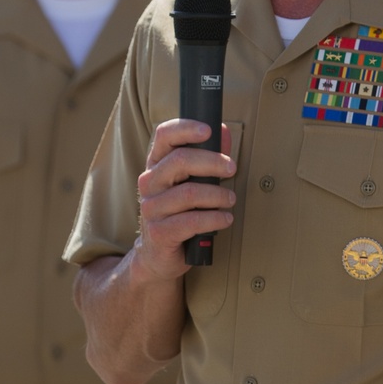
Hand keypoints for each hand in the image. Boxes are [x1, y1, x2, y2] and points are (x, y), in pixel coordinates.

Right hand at [132, 119, 235, 283]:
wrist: (159, 255)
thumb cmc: (180, 212)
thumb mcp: (193, 181)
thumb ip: (208, 156)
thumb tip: (223, 131)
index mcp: (156, 164)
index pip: (164, 135)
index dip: (185, 128)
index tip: (209, 131)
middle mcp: (149, 182)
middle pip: (179, 161)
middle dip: (212, 162)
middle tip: (232, 168)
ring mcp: (152, 207)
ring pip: (189, 193)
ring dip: (217, 195)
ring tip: (230, 199)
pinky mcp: (160, 232)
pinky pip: (191, 221)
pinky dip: (214, 218)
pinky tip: (225, 219)